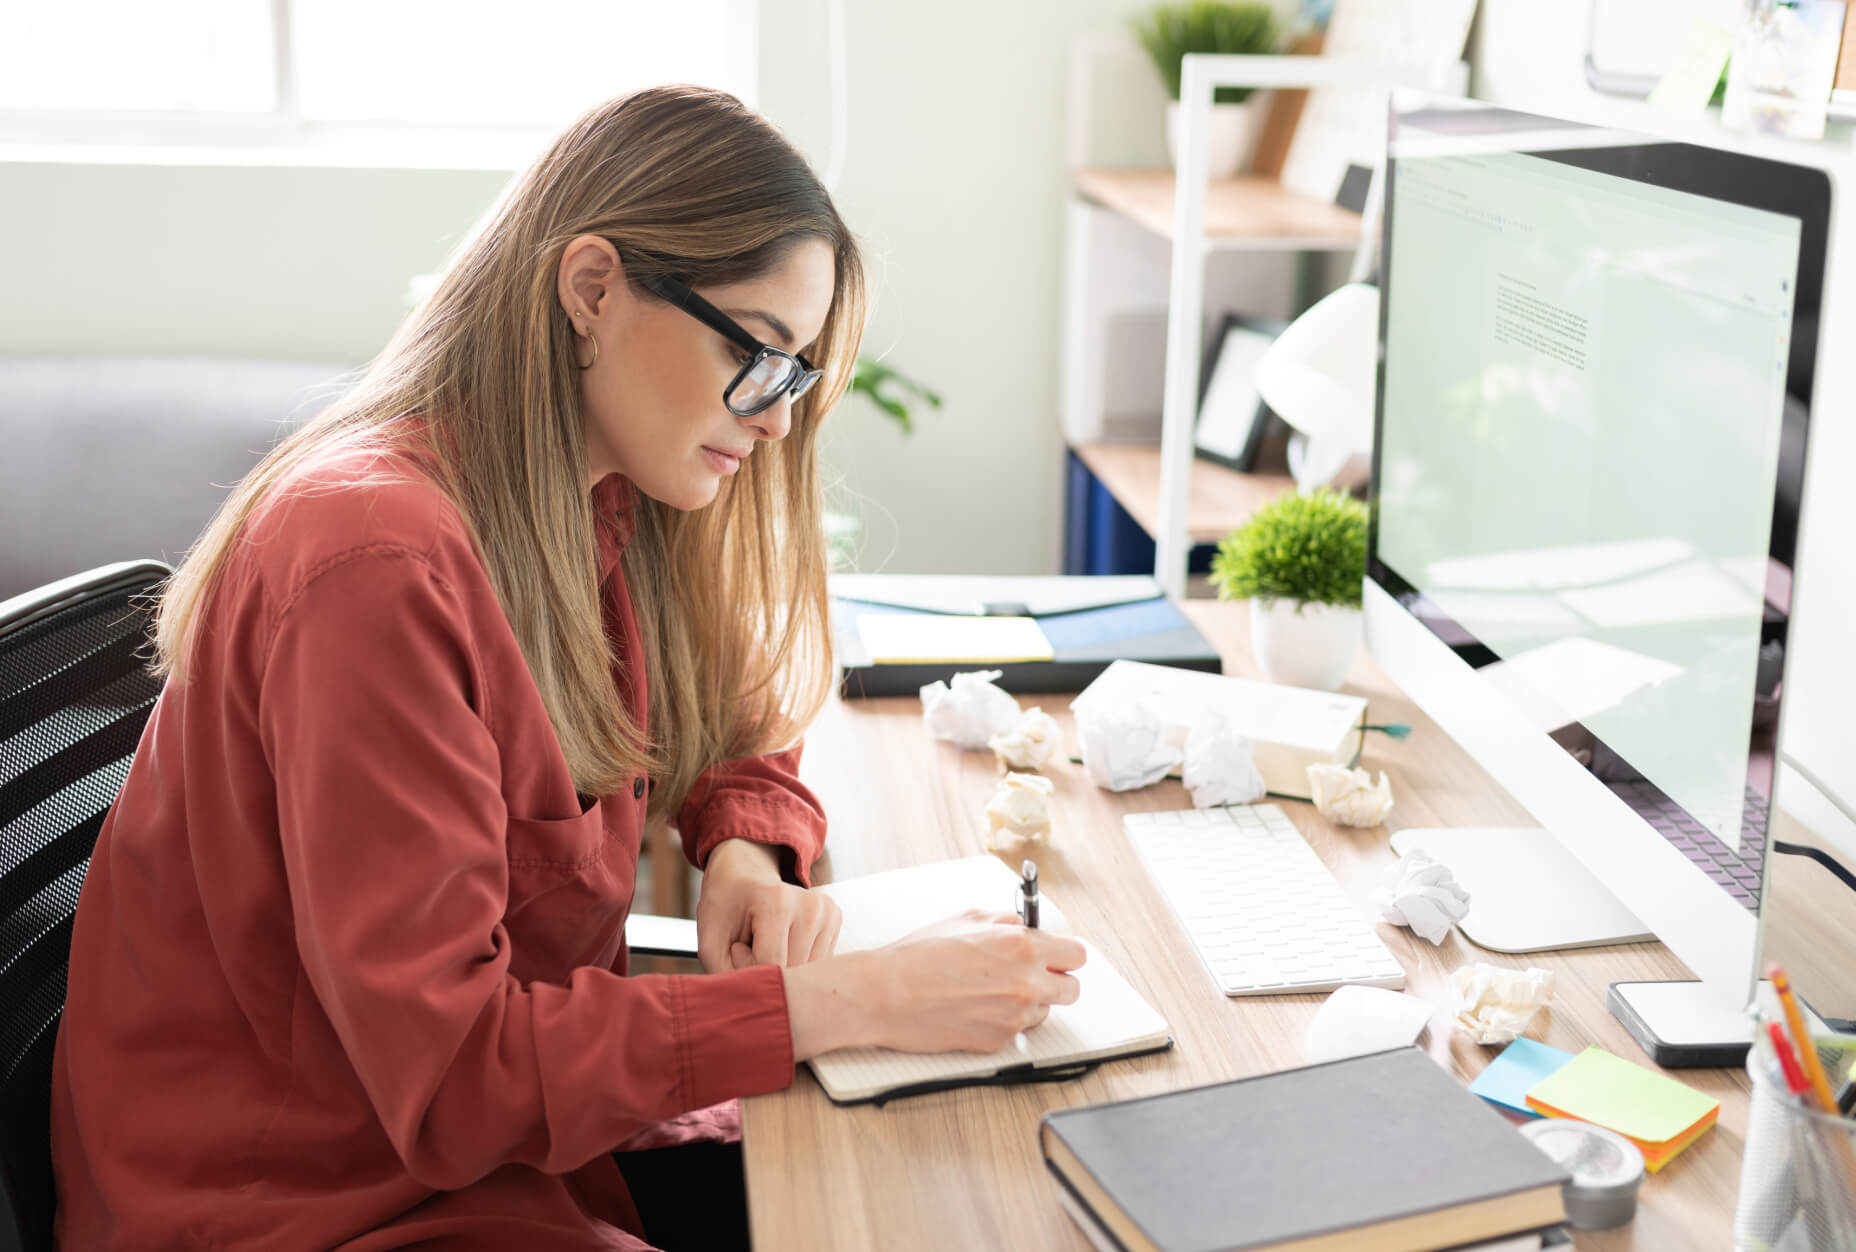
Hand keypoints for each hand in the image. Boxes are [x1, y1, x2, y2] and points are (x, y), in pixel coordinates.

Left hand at [695, 838, 840, 972]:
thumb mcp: (710, 942)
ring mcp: (826, 911)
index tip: (737, 948)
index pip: (772, 966)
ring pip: (809, 972)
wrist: (744, 872)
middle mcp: (810, 905)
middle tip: (750, 947)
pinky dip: (798, 962)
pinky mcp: (835, 917)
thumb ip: (728, 978)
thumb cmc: (725, 907)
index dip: (749, 968)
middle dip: (768, 972)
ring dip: (785, 969)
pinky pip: (818, 963)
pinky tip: (784, 943)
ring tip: (767, 944)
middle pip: (794, 971)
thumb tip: (757, 1010)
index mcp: (776, 902)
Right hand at [863, 910, 1086, 1053]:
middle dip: (1055, 981)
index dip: (1064, 955)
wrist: (887, 994)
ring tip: (992, 991)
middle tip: (1032, 975)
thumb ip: (1006, 922)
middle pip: (1072, 990)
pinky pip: (1018, 1031)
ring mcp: (1015, 1017)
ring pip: (1046, 1012)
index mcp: (1023, 947)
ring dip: (1029, 1002)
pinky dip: (1004, 1021)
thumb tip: (1025, 926)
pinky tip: (977, 1008)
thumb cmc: (919, 956)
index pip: (1077, 956)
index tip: (1056, 956)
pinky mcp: (999, 1042)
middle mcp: (1026, 984)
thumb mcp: (966, 919)